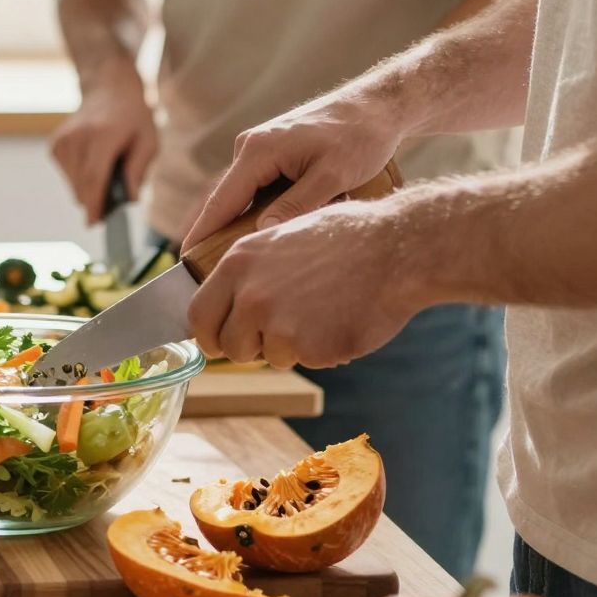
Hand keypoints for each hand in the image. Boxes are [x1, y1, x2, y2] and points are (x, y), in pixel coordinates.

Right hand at [51, 70, 158, 223]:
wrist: (109, 89)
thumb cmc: (133, 117)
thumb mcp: (148, 141)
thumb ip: (138, 171)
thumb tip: (128, 200)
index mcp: (103, 134)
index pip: (94, 176)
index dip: (94, 203)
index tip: (93, 223)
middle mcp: (78, 136)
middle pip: (82, 184)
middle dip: (96, 201)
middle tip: (111, 206)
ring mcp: (63, 140)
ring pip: (73, 183)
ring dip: (89, 189)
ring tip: (106, 172)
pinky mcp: (55, 144)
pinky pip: (67, 175)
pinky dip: (80, 178)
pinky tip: (93, 162)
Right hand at [185, 89, 406, 247]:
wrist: (377, 106)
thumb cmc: (360, 137)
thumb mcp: (332, 176)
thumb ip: (296, 206)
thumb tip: (261, 234)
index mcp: (258, 149)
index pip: (221, 201)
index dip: (202, 234)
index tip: (186, 263)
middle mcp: (251, 146)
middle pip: (227, 200)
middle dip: (220, 235)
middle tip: (215, 274)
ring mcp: (260, 148)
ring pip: (244, 196)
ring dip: (247, 223)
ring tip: (249, 258)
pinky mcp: (272, 153)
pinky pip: (258, 189)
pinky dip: (263, 210)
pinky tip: (274, 231)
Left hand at [187, 199, 423, 369]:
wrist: (397, 250)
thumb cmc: (348, 238)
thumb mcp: (284, 236)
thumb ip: (251, 269)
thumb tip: (229, 299)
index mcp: (239, 263)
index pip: (198, 314)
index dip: (208, 333)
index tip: (219, 340)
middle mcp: (251, 295)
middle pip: (228, 346)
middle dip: (249, 347)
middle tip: (279, 333)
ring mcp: (279, 324)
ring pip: (269, 356)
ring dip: (291, 347)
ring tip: (322, 312)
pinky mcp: (310, 348)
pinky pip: (306, 361)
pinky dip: (322, 350)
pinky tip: (342, 319)